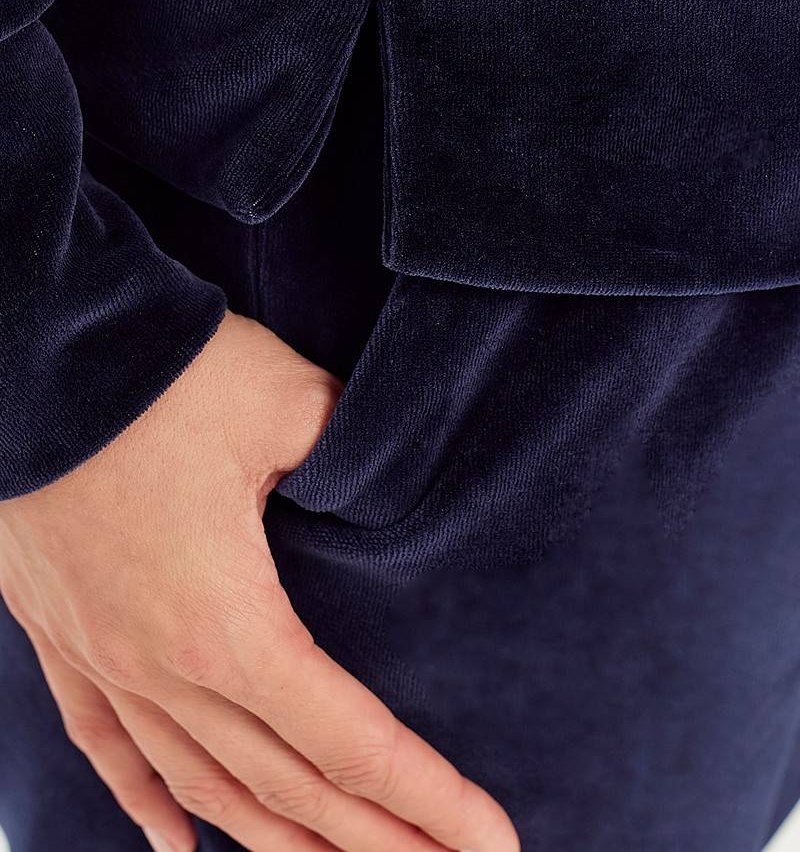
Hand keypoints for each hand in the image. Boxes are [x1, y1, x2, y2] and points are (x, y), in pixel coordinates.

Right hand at [0, 310, 518, 851]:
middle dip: (377, 841)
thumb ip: (353, 448)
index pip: (353, 742)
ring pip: (200, 786)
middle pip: (286, 786)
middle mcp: (162, 668)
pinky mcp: (61, 635)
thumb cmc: (165, 376)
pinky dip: (146, 804)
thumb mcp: (288, 402)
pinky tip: (176, 848)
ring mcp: (104, 660)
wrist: (35, 354)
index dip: (431, 799)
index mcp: (229, 625)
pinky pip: (106, 744)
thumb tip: (384, 467)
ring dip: (274, 843)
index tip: (496, 845)